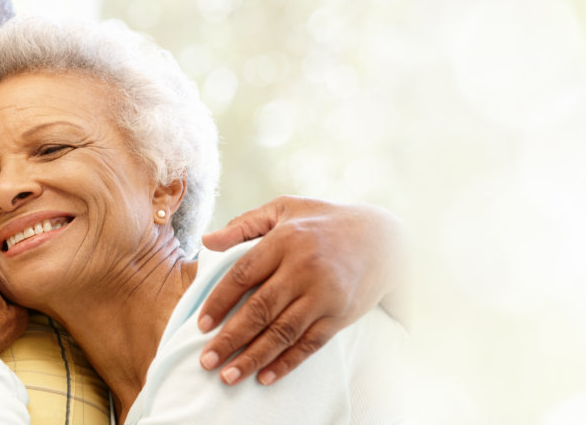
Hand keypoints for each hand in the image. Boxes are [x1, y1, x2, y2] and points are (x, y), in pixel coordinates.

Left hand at [196, 195, 404, 385]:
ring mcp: (324, 295)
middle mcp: (304, 269)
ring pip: (283, 332)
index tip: (201, 324)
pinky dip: (287, 363)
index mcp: (285, 241)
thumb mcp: (284, 209)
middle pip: (260, 309)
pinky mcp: (340, 315)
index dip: (219, 301)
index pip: (243, 274)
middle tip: (206, 360)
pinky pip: (309, 344)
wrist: (384, 240)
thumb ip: (244, 225)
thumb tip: (206, 241)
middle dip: (230, 338)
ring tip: (228, 376)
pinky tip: (265, 377)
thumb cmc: (324, 222)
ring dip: (253, 357)